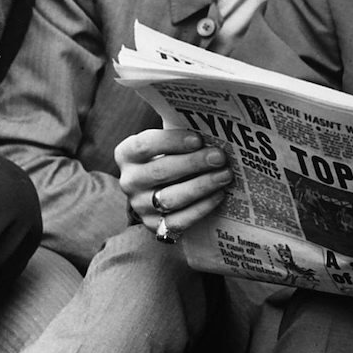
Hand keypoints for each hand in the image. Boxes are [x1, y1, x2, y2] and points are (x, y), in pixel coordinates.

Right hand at [116, 128, 232, 239]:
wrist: (159, 191)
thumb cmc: (169, 156)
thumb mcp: (168, 142)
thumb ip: (182, 134)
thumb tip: (211, 125)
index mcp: (127, 154)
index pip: (144, 145)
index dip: (171, 142)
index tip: (198, 139)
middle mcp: (130, 181)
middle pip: (161, 171)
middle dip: (194, 163)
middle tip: (219, 157)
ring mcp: (140, 206)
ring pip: (171, 198)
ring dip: (202, 185)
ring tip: (225, 175)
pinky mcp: (155, 226)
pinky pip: (179, 220)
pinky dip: (201, 208)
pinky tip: (218, 195)